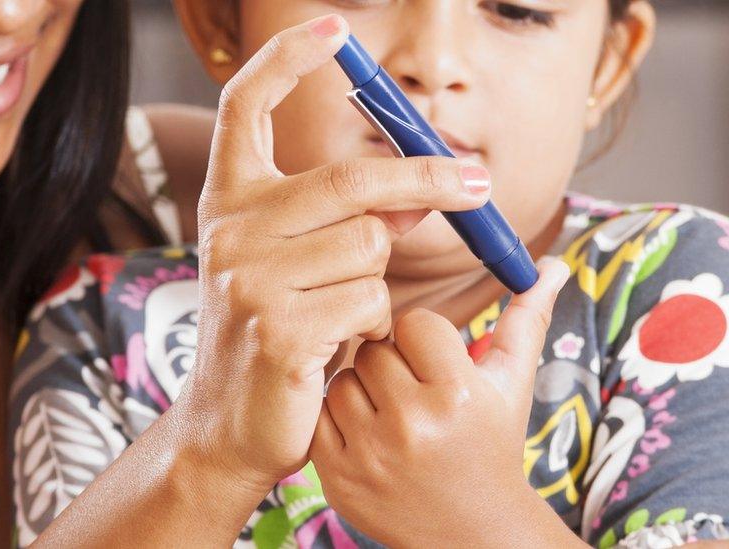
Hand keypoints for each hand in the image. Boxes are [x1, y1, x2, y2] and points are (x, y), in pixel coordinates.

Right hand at [176, 13, 492, 493]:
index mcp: (227, 202)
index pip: (243, 108)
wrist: (226, 425)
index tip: (329, 29)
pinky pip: (369, 302)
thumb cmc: (270, 335)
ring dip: (378, 284)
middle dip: (428, 179)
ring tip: (339, 318)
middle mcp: (227, 229)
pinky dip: (372, 327)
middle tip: (480, 181)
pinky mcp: (279, 329)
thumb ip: (345, 220)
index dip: (285, 60)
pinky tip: (336, 349)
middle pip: (350, 178)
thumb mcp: (296, 266)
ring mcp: (248, 279)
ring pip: (370, 246)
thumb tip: (420, 192)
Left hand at [309, 258, 576, 546]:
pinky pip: (319, 413)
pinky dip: (338, 419)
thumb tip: (551, 264)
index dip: (426, 339)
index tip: (438, 365)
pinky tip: (369, 435)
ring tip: (393, 415)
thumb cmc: (492, 445)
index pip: (415, 322)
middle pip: (375, 348)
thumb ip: (527, 319)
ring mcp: (369, 453)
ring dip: (363, 390)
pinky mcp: (336, 476)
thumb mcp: (513, 386)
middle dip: (393, 364)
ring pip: (343, 378)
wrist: (473, 533)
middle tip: (414, 393)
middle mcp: (411, 424)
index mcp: (457, 395)